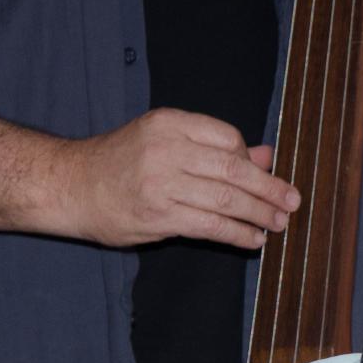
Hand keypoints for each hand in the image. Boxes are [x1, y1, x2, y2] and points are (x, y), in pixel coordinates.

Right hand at [50, 108, 299, 248]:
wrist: (69, 184)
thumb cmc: (120, 162)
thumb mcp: (163, 140)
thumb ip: (213, 147)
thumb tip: (265, 155)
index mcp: (170, 123)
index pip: (228, 138)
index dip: (250, 160)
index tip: (264, 176)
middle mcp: (167, 149)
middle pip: (234, 169)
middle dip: (270, 189)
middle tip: (292, 202)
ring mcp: (162, 183)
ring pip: (226, 199)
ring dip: (259, 214)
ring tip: (278, 224)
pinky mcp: (158, 216)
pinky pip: (210, 226)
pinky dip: (238, 233)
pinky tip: (253, 239)